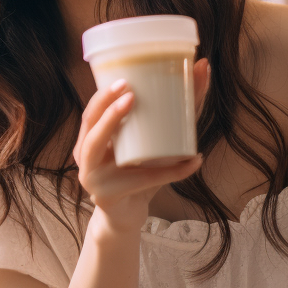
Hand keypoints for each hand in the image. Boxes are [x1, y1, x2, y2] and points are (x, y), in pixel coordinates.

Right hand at [73, 59, 209, 236]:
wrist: (127, 216)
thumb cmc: (137, 174)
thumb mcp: (146, 146)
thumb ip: (169, 114)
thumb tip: (202, 71)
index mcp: (91, 139)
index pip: (92, 112)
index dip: (104, 94)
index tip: (126, 76)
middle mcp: (85, 156)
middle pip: (89, 125)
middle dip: (107, 104)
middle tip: (130, 90)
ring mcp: (92, 177)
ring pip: (99, 146)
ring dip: (114, 123)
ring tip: (134, 105)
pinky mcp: (108, 196)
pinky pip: (142, 179)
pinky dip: (171, 172)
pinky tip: (193, 161)